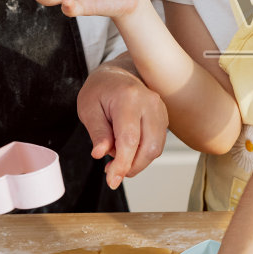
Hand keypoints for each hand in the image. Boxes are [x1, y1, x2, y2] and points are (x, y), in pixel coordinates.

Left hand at [78, 63, 167, 189]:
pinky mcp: (164, 117)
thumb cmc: (100, 89)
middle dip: (132, 167)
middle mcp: (150, 103)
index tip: (112, 181)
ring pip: (156, 148)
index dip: (122, 164)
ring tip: (117, 157)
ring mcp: (160, 110)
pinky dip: (143, 153)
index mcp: (129, 99)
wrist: (119, 73)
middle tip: (111, 172)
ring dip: (137, 161)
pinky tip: (127, 150)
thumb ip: (97, 132)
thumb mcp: (88, 108)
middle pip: (149, 147)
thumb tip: (101, 154)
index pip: (129, 139)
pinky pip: (157, 143)